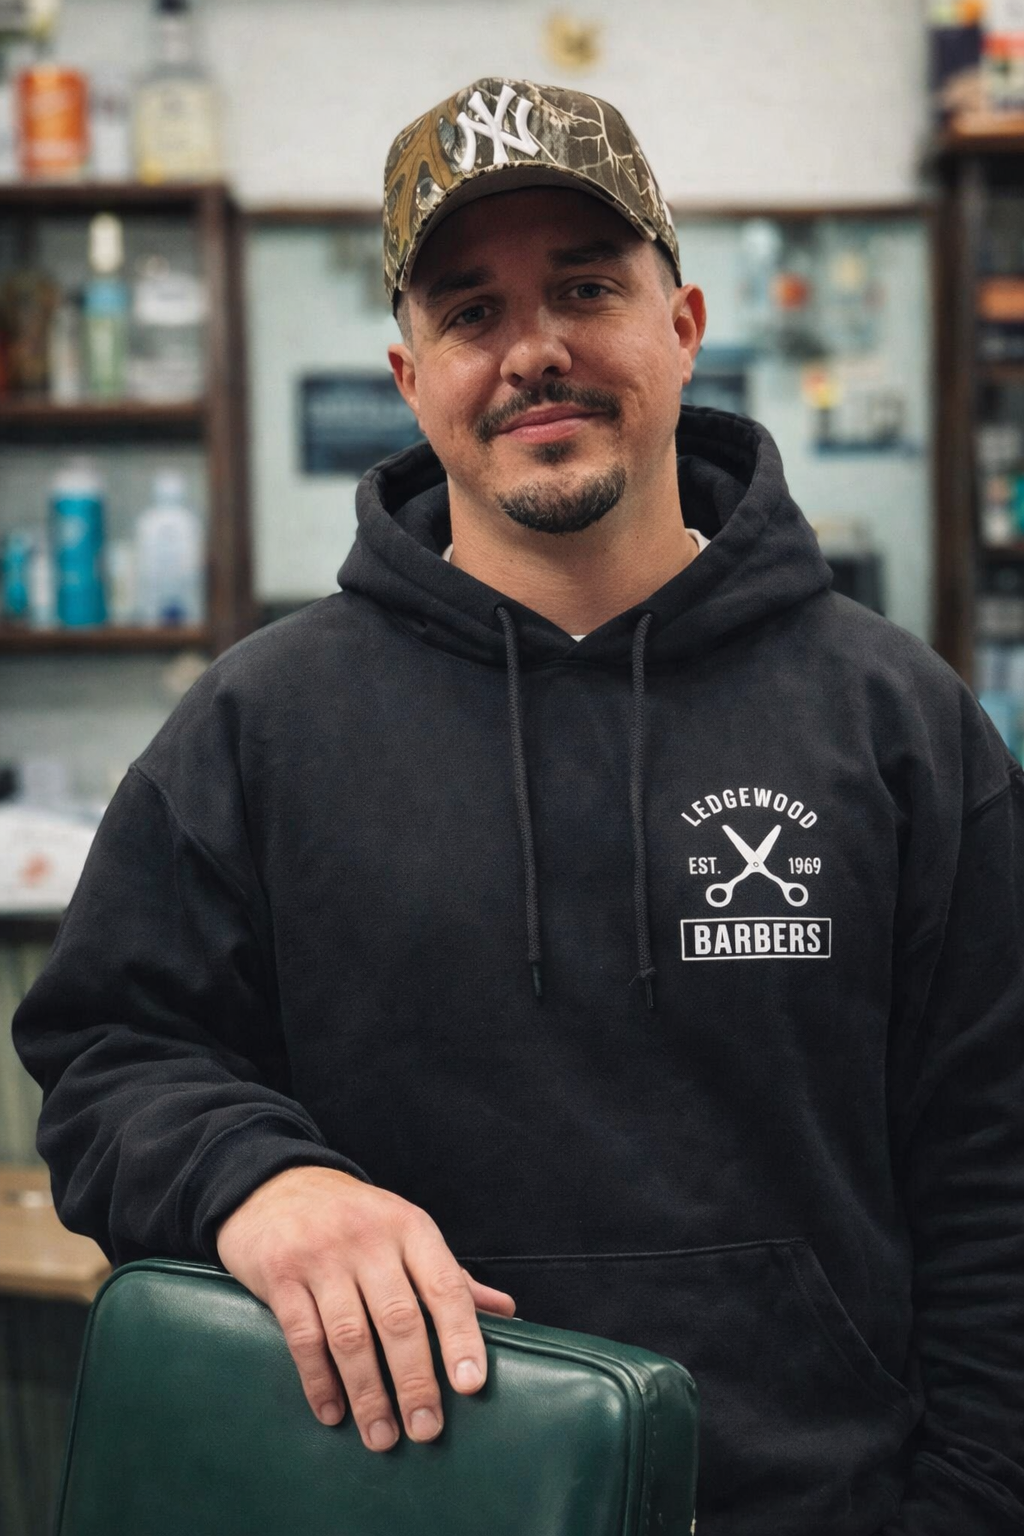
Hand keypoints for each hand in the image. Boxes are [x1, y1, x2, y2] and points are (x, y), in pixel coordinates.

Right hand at [214, 1165, 515, 1451]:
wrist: (275, 1185)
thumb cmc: (355, 1219)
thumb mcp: (405, 1232)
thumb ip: (450, 1277)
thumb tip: (505, 1313)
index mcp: (409, 1227)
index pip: (445, 1285)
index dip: (462, 1336)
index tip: (472, 1385)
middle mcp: (368, 1238)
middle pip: (399, 1319)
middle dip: (415, 1381)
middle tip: (427, 1430)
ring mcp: (321, 1256)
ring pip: (350, 1336)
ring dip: (368, 1394)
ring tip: (382, 1437)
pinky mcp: (280, 1275)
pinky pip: (303, 1338)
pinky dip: (320, 1382)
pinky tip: (333, 1412)